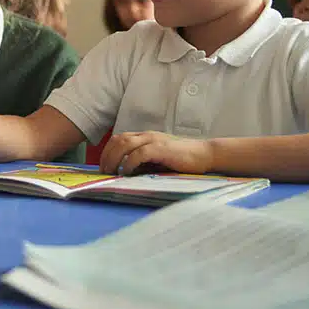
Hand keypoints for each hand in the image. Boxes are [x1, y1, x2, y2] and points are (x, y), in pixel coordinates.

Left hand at [98, 131, 214, 175]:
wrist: (205, 154)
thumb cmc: (182, 159)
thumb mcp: (158, 159)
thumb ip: (143, 162)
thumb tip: (125, 172)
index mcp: (145, 136)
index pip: (119, 138)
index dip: (107, 151)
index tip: (103, 166)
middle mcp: (147, 135)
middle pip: (118, 140)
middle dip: (106, 156)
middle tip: (103, 172)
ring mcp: (154, 140)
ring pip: (125, 144)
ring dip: (114, 159)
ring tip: (111, 173)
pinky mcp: (161, 148)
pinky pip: (139, 153)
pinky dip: (129, 163)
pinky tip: (126, 172)